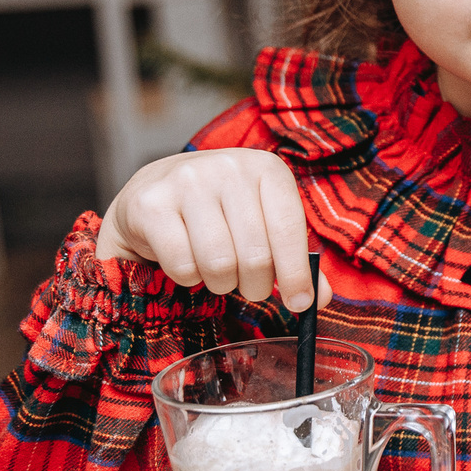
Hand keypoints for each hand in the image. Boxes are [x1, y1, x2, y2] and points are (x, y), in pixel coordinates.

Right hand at [96, 149, 326, 310]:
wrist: (152, 192)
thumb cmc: (220, 213)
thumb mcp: (263, 224)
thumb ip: (294, 259)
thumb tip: (319, 298)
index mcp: (266, 167)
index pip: (289, 228)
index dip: (296, 274)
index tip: (299, 303)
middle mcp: (228, 167)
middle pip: (255, 255)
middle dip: (255, 285)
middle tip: (249, 285)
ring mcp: (187, 181)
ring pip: (219, 264)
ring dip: (221, 283)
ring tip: (217, 270)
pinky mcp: (151, 204)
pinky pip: (182, 266)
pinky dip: (188, 277)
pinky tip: (187, 260)